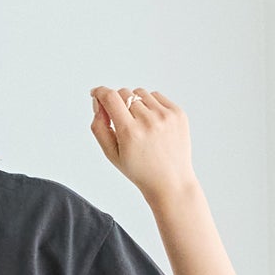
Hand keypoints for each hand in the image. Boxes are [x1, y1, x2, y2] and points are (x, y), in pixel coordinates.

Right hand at [89, 85, 196, 204]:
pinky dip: (150, 105)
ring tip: (140, 125)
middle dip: (118, 103)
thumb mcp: (112, 154)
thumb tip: (98, 101)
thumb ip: (99, 127)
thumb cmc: (140, 170)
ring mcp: (165, 116)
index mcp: (130, 133)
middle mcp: (148, 121)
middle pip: (124, 93)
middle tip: (122, 121)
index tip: (96, 93)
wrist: (170, 181)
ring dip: (135, 103)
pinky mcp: (178, 113)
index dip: (100, 92)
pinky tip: (152, 123)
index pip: (110, 97)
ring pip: (140, 93)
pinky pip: (156, 96)